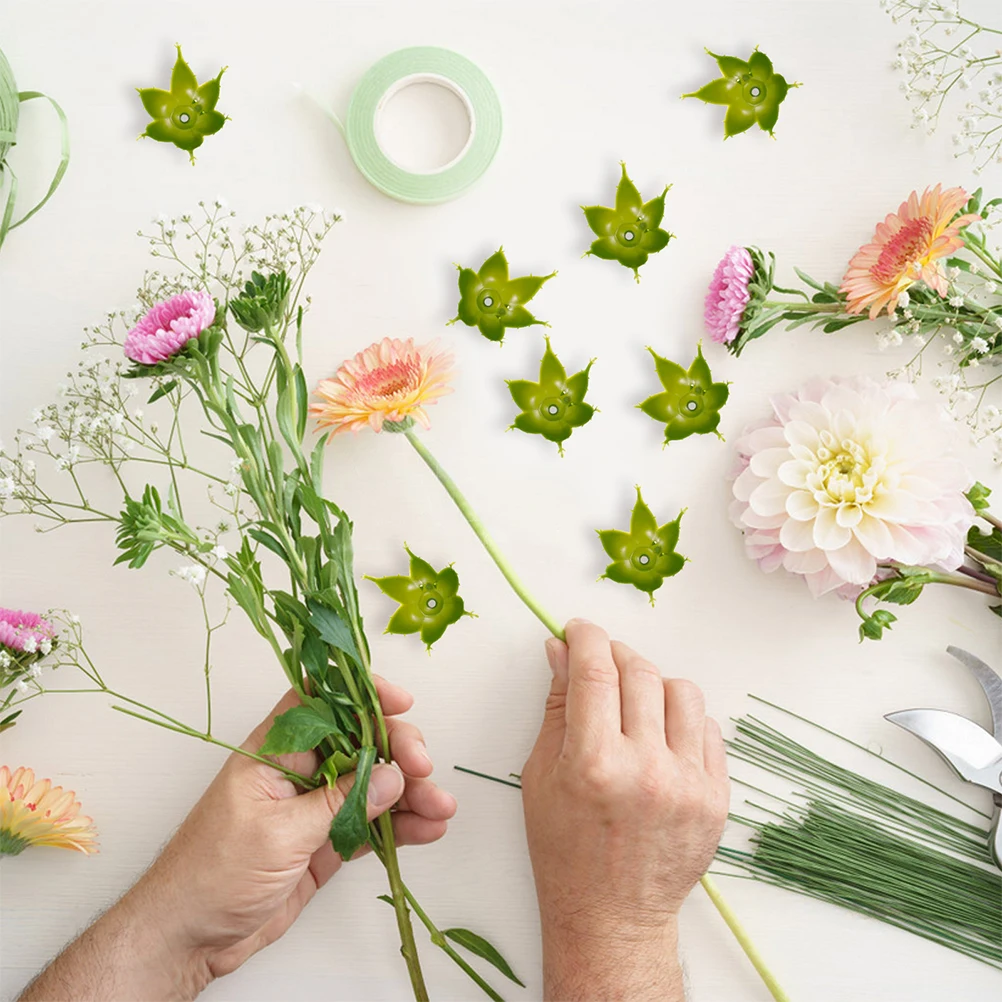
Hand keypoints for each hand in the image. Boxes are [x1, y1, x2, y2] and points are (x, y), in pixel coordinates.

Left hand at [21, 678, 456, 1000]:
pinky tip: (428, 828)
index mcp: (275, 752)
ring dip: (409, 793)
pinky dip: (400, 825)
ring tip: (441, 807)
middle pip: (359, 742)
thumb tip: (393, 776)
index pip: (323, 702)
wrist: (187, 937)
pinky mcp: (324, 843)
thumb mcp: (280, 833)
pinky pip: (369, 824)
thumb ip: (341, 803)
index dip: (362, 694)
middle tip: (423, 768)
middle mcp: (298, 772)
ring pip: (372, 785)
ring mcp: (314, 808)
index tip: (401, 703)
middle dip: (398, 750)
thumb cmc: (212, 874)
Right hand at [521, 619, 728, 1001]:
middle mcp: (647, 769)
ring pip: (681, 692)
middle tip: (601, 662)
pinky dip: (682, 720)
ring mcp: (689, 784)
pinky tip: (659, 736)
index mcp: (594, 764)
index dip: (586, 637)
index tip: (578, 630)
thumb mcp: (541, 775)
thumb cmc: (565, 850)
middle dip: (615, 654)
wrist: (612, 916)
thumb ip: (557, 706)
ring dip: (653, 684)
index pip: (596, 670)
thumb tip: (561, 650)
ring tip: (633, 704)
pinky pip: (708, 729)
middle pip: (640, 672)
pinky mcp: (717, 798)